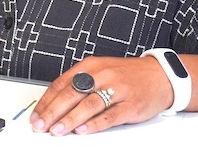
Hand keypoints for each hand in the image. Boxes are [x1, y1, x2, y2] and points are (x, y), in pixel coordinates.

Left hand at [29, 55, 173, 134]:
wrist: (161, 75)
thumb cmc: (126, 75)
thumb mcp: (99, 71)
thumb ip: (78, 84)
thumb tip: (54, 103)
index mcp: (90, 66)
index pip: (61, 84)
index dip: (46, 101)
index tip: (36, 115)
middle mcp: (102, 75)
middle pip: (71, 94)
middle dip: (52, 112)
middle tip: (41, 125)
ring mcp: (117, 90)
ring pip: (88, 105)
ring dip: (69, 119)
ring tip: (56, 130)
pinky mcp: (131, 105)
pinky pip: (110, 115)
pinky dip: (94, 124)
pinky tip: (82, 130)